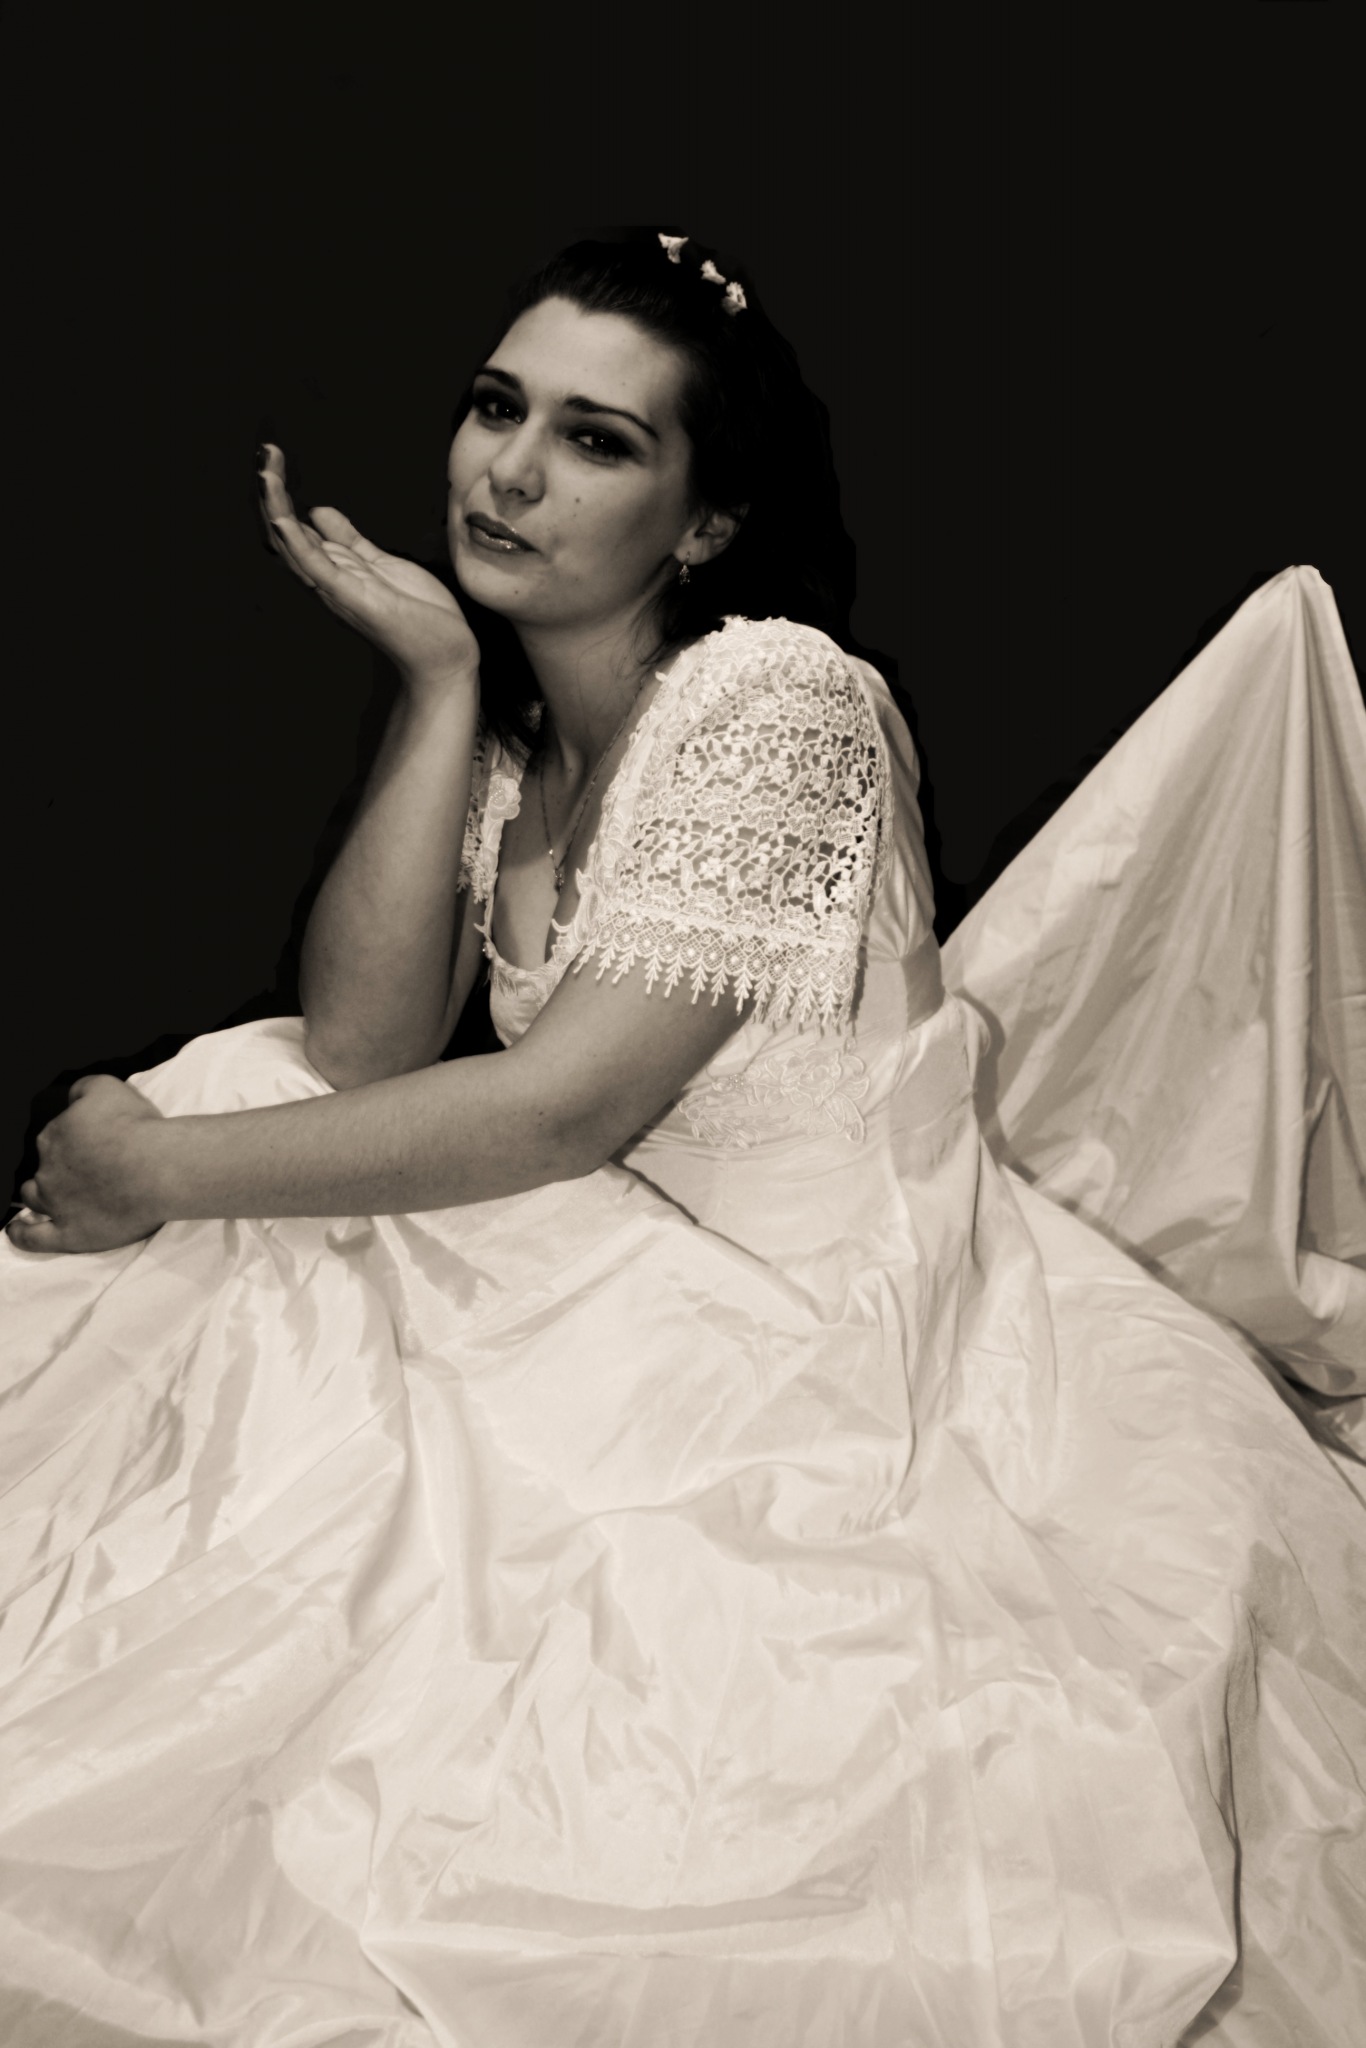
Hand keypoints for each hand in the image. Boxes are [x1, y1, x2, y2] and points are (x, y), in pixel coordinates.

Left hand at [7, 1076, 168, 1254]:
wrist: (159, 1168)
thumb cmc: (137, 1128)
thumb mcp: (108, 1087)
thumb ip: (82, 1089)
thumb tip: (72, 1097)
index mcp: (55, 1135)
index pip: (55, 1137)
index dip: (73, 1140)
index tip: (93, 1143)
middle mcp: (48, 1169)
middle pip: (45, 1166)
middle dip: (60, 1167)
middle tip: (89, 1169)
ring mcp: (55, 1204)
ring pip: (34, 1197)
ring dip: (40, 1194)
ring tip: (53, 1196)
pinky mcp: (70, 1233)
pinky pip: (34, 1238)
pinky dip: (21, 1234)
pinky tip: (17, 1230)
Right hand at [259, 445, 480, 684]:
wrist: (445, 656)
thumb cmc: (417, 615)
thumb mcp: (380, 565)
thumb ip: (349, 540)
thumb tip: (316, 511)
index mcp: (332, 570)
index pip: (292, 529)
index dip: (278, 495)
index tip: (272, 457)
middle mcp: (326, 581)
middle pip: (284, 535)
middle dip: (271, 494)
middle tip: (264, 454)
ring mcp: (338, 591)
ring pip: (294, 548)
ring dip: (276, 510)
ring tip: (265, 473)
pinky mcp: (355, 599)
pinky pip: (319, 570)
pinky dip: (299, 545)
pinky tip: (284, 519)